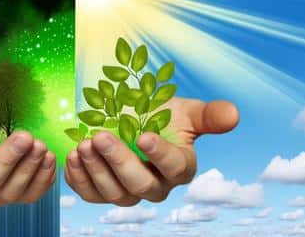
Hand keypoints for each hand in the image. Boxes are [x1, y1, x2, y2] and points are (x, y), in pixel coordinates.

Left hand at [64, 97, 238, 205]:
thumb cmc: (163, 115)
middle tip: (100, 137)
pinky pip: (90, 194)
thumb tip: (234, 114)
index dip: (159, 154)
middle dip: (118, 161)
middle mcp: (156, 186)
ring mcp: (128, 192)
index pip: (173, 168)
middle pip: (139, 185)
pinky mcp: (103, 192)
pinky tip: (71, 157)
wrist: (134, 120)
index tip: (143, 135)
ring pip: (113, 194)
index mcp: (180, 168)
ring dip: (95, 170)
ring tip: (83, 145)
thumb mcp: (186, 110)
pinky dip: (79, 179)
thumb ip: (209, 114)